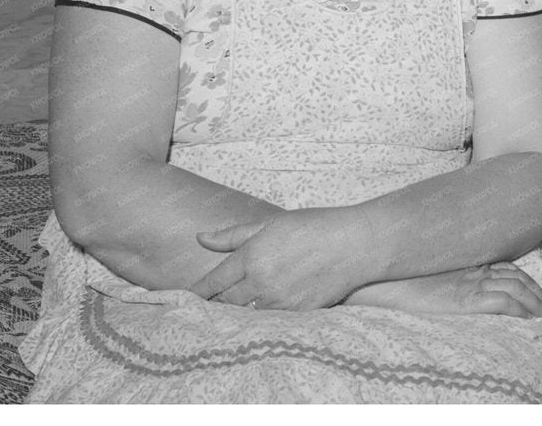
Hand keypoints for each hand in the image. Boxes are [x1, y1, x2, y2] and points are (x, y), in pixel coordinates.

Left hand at [189, 206, 372, 310]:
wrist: (355, 244)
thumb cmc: (315, 226)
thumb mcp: (272, 222)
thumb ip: (233, 235)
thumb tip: (201, 238)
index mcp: (252, 255)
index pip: (213, 282)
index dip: (197, 292)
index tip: (186, 297)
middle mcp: (261, 280)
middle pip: (225, 302)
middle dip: (215, 304)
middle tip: (207, 305)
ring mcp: (279, 300)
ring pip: (245, 314)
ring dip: (237, 312)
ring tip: (233, 308)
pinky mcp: (296, 312)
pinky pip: (269, 320)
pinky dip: (261, 316)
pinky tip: (261, 311)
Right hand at [347, 263, 541, 318]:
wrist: (377, 277)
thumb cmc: (394, 274)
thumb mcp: (424, 268)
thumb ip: (442, 272)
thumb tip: (446, 280)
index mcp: (464, 260)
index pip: (505, 266)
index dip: (524, 278)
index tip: (537, 290)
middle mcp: (471, 268)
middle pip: (516, 275)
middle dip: (536, 291)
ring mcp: (469, 282)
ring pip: (515, 287)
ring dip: (535, 301)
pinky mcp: (464, 298)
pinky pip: (502, 300)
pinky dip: (521, 308)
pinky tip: (530, 317)